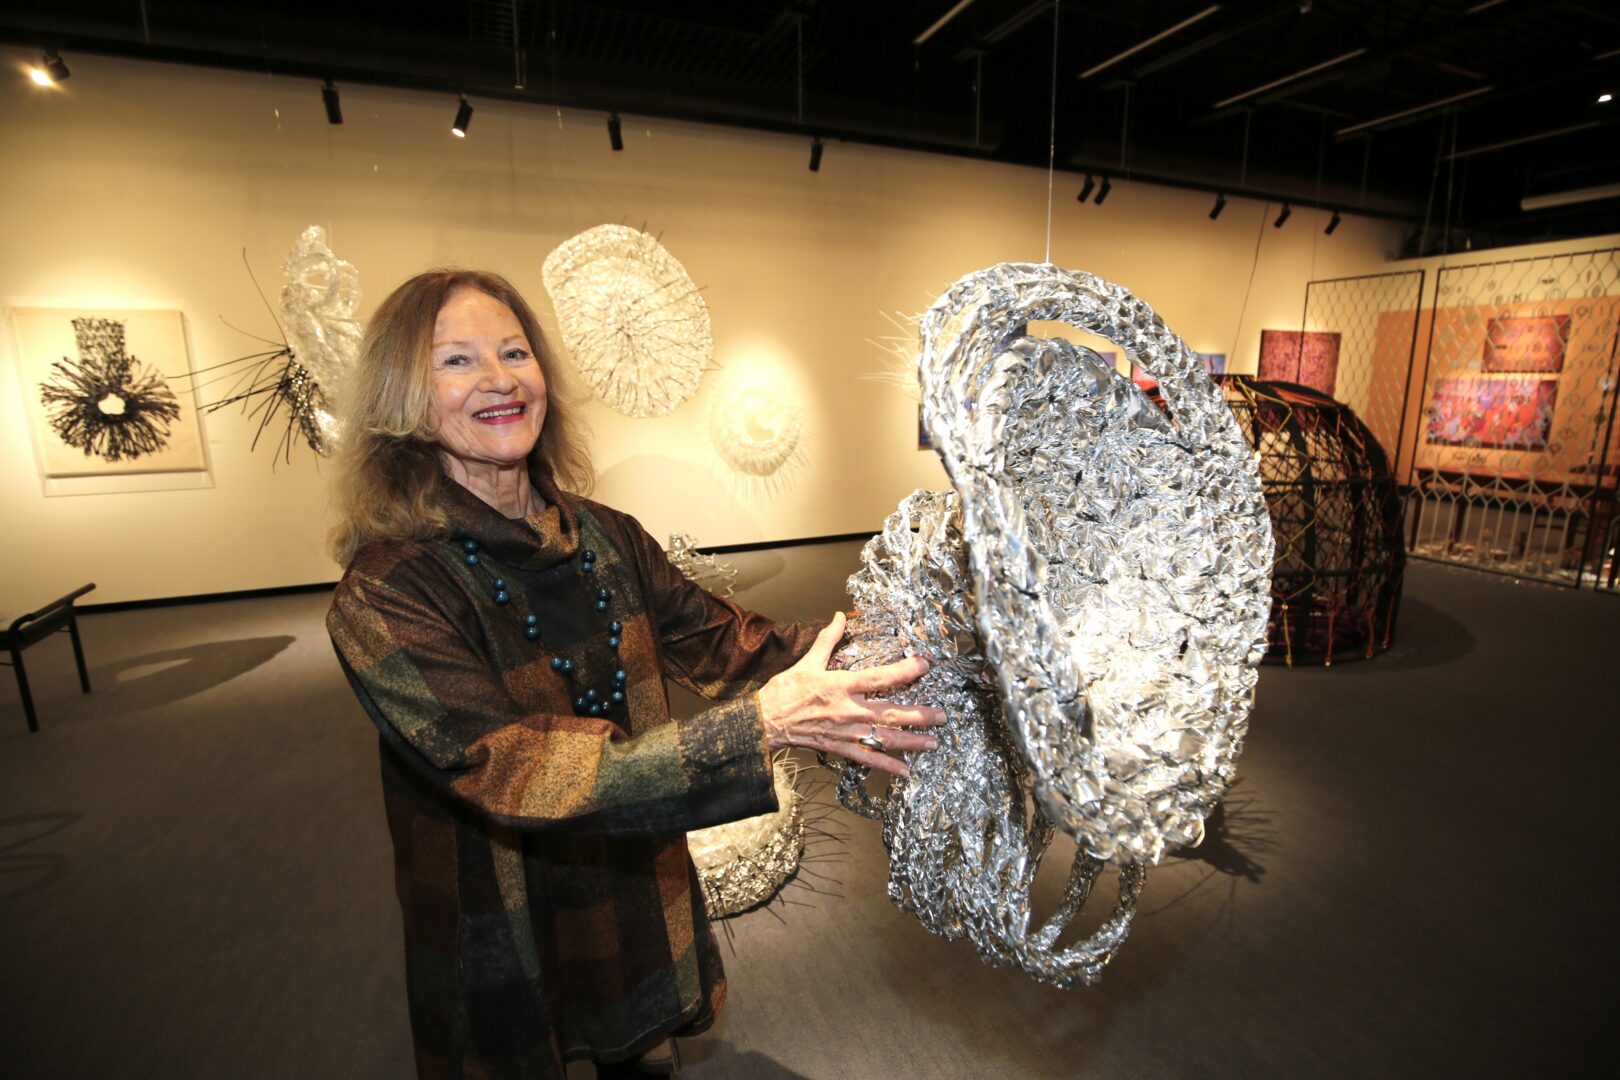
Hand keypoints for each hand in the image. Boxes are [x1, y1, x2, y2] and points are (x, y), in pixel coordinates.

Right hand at [758, 612, 945, 776]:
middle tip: (942, 715)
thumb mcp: (807, 661)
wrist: (765, 721)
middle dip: (919, 715)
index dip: (904, 671)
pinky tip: (905, 770)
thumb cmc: (785, 692)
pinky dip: (887, 765)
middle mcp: (848, 710)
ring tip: (933, 742)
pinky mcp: (840, 748)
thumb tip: (839, 617)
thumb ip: (828, 639)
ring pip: (884, 738)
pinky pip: (867, 758)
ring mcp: (846, 732)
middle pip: (890, 713)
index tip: (924, 665)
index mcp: (841, 685)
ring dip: (911, 741)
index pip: (879, 678)